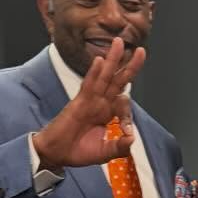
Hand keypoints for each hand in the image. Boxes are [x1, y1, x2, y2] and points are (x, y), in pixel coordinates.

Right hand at [32, 37, 145, 169]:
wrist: (56, 154)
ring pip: (104, 76)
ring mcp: (90, 100)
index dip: (128, 116)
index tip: (127, 133)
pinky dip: (93, 73)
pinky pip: (88, 85)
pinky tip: (99, 61)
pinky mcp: (78, 102)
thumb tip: (132, 138)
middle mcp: (100, 103)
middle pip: (117, 80)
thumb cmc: (78, 151)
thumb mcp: (104, 153)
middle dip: (129, 66)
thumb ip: (119, 147)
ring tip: (119, 43)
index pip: (123, 102)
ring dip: (112, 59)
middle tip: (141, 51)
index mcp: (107, 113)